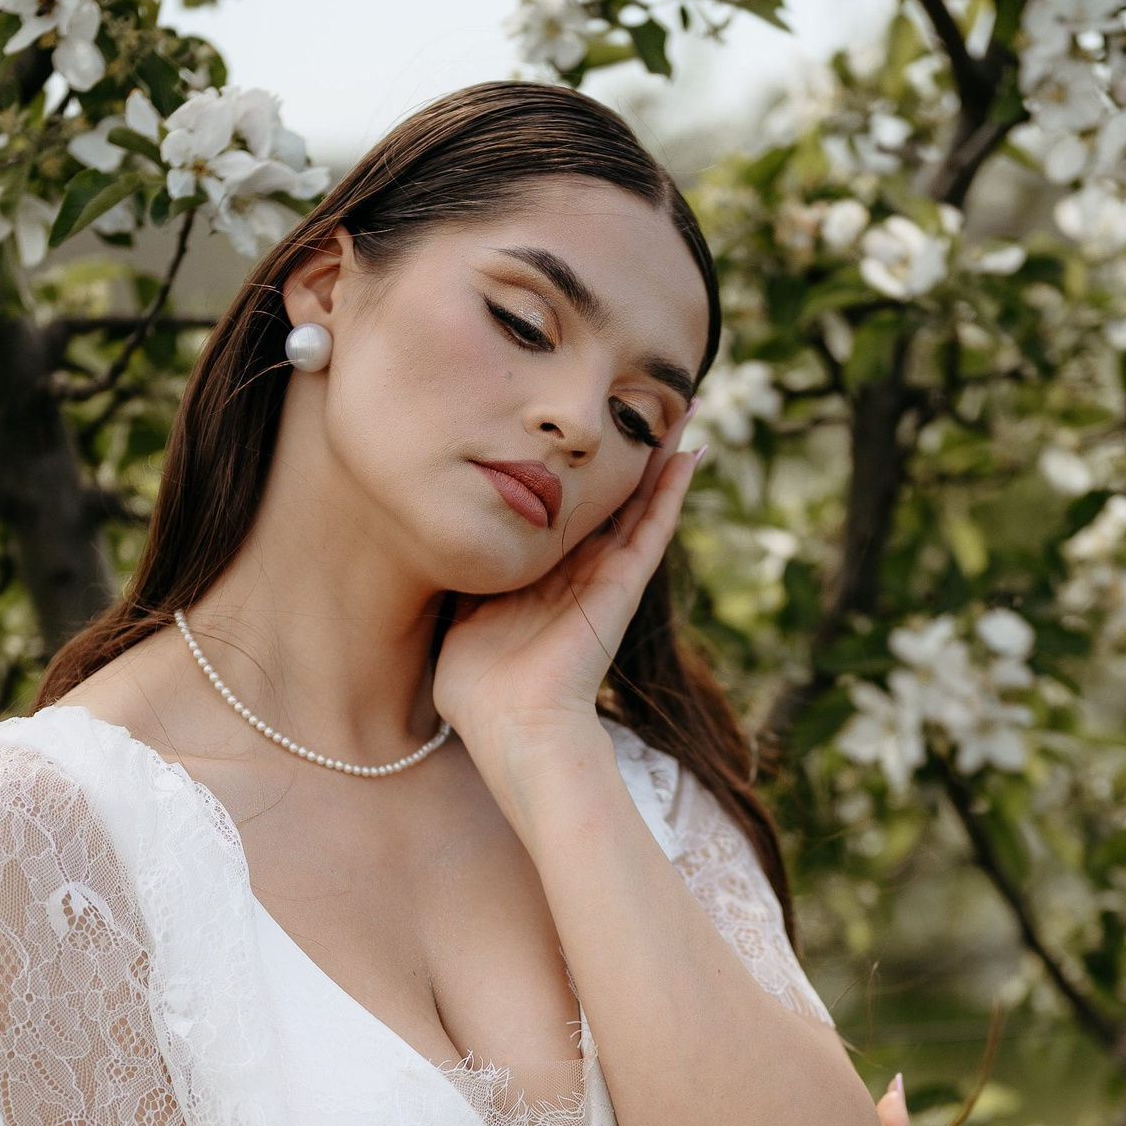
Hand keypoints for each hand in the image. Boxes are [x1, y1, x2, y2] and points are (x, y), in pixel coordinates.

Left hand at [433, 422, 701, 768]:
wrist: (512, 724)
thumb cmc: (478, 686)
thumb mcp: (460, 613)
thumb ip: (462, 576)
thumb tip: (435, 539)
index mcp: (543, 576)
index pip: (564, 512)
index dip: (574, 472)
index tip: (578, 429)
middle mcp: (580, 571)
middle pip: (610, 498)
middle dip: (625, 453)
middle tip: (641, 401)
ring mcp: (607, 576)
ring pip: (641, 503)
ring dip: (661, 457)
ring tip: (682, 410)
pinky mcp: (624, 585)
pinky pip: (654, 528)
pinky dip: (673, 491)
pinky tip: (690, 453)